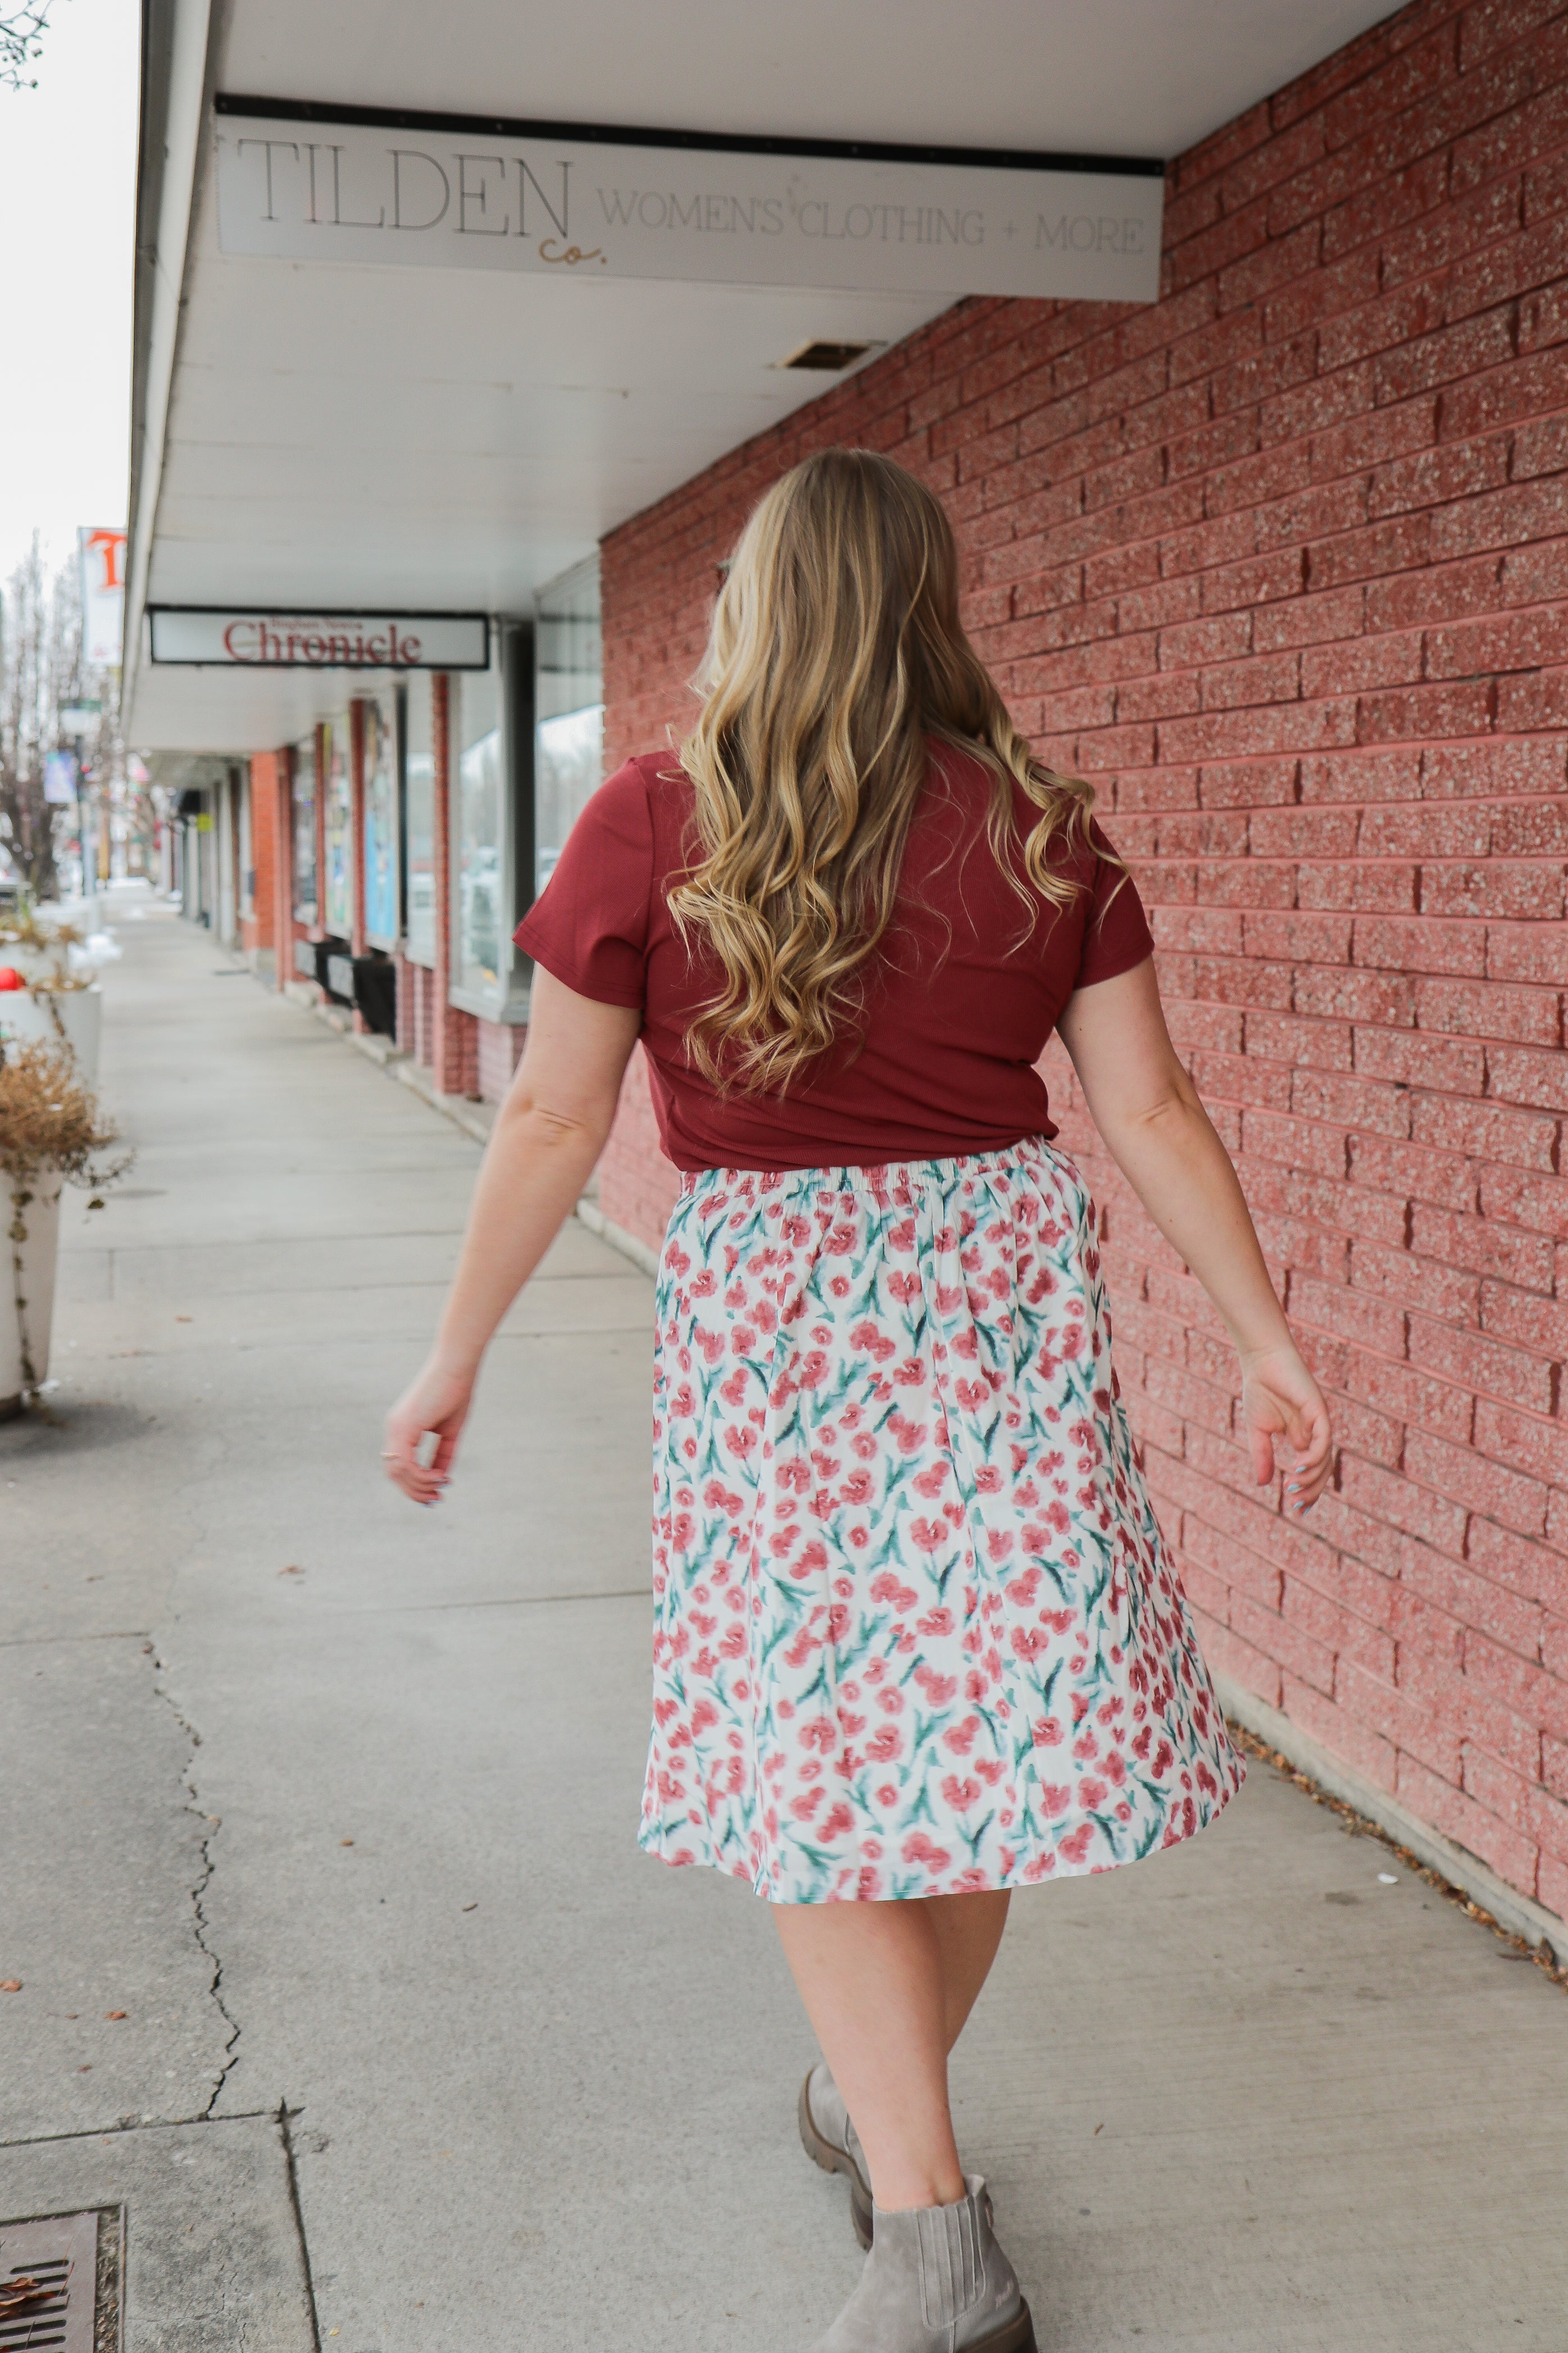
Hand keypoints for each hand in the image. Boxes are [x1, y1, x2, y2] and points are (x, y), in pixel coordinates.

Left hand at [383, 1357, 474, 1504]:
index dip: (413, 1484)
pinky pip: (405, 1463)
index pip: (398, 1465)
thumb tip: (441, 1477)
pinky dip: (421, 1476)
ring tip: (439, 1489)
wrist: (456, 1367)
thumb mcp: (450, 1430)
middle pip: (393, 1473)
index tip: (435, 1492)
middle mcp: (394, 1429)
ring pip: (397, 1472)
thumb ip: (443, 1454)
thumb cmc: (456, 1391)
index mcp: (402, 1429)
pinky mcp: (404, 1427)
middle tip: (435, 1499)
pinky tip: (439, 1477)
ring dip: (418, 1487)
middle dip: (413, 1491)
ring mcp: (396, 1428)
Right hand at [1238, 1341, 1332, 1513]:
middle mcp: (1314, 1433)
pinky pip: (1323, 1440)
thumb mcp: (1258, 1430)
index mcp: (1301, 1437)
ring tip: (1293, 1486)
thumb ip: (1263, 1455)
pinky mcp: (1319, 1411)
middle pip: (1321, 1470)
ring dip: (1311, 1476)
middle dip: (1311, 1490)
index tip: (1296, 1510)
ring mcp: (1318, 1423)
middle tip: (1297, 1506)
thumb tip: (1264, 1484)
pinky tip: (1298, 1467)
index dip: (1307, 1491)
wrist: (1261, 1360)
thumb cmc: (1260, 1389)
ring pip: (1324, 1458)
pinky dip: (1314, 1456)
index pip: (1311, 1471)